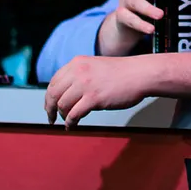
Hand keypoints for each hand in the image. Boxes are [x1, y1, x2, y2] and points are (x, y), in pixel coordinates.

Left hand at [44, 55, 158, 127]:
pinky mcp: (93, 98)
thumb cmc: (124, 73)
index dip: (50, 96)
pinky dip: (70, 122)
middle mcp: (78, 72)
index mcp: (77, 63)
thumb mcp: (96, 66)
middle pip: (53, 93)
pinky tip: (72, 126)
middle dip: (49, 108)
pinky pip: (74, 114)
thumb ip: (81, 75)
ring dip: (62, 116)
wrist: (141, 74)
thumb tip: (69, 93)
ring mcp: (85, 85)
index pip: (54, 81)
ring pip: (62, 105)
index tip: (50, 105)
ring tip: (66, 121)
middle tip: (51, 117)